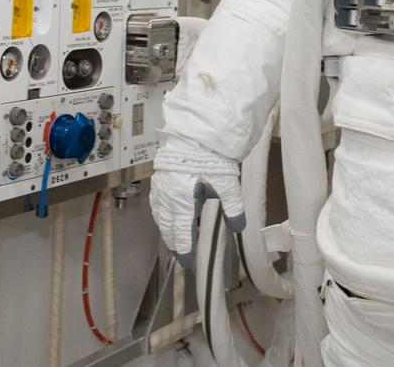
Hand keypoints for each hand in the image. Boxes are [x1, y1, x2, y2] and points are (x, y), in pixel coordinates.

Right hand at [150, 134, 244, 267]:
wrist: (197, 131)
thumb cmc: (211, 157)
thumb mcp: (227, 184)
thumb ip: (232, 208)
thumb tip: (237, 228)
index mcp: (181, 201)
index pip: (181, 232)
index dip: (184, 249)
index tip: (187, 262)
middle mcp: (166, 196)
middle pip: (167, 225)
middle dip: (173, 240)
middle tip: (179, 252)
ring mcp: (160, 185)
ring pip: (159, 213)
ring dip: (166, 226)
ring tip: (173, 235)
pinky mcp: (159, 175)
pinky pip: (156, 200)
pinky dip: (161, 211)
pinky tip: (167, 211)